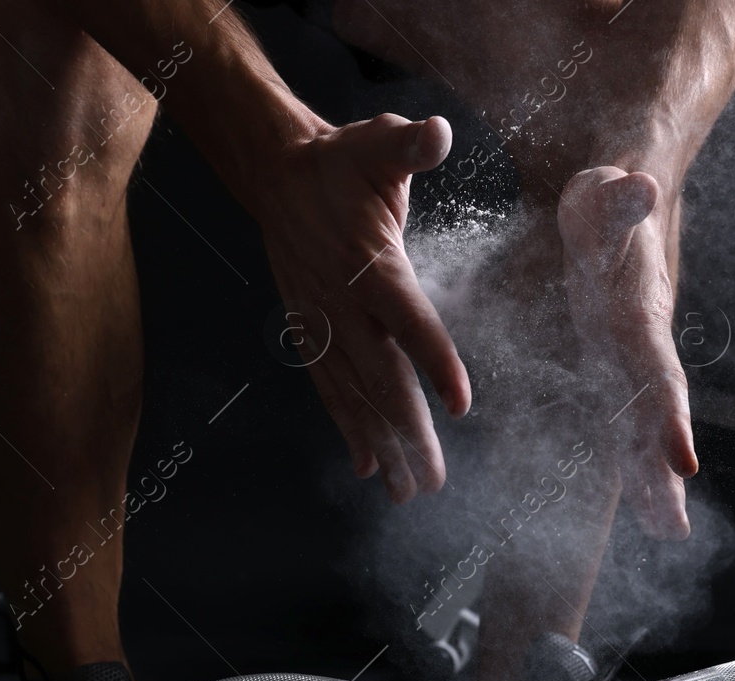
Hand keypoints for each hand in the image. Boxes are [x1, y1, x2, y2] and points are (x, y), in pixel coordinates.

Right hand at [252, 113, 469, 502]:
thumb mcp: (376, 142)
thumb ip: (408, 146)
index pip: (407, 319)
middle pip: (380, 378)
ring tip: (406, 493)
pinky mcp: (310, 332)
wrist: (273, 174)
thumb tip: (438, 134)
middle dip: (408, 433)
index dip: (434, 361)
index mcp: (368, 264)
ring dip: (380, 446)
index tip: (461, 405)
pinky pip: (331, 390)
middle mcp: (342, 304)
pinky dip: (348, 429)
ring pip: (354, 396)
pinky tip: (366, 469)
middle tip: (434, 482)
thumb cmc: (339, 161)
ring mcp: (322, 324)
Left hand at [558, 167, 696, 539]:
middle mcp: (642, 348)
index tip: (684, 463)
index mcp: (638, 318)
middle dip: (666, 469)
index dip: (670, 419)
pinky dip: (635, 464)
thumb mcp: (603, 194)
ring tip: (672, 533)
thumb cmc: (606, 199)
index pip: (658, 376)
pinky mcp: (613, 369)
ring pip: (645, 430)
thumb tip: (638, 186)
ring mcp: (630, 363)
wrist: (621, 199)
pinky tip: (645, 508)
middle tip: (677, 526)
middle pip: (659, 418)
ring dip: (656, 481)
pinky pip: (624, 424)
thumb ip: (618, 199)